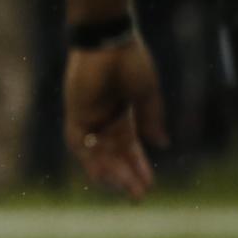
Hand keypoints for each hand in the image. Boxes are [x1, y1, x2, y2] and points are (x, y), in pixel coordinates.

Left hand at [64, 37, 167, 200]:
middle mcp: (103, 119)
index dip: (138, 166)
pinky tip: (100, 174)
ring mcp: (88, 116)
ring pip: (97, 153)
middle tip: (138, 196)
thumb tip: (161, 144)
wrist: (109, 40)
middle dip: (126, 175)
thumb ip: (151, 119)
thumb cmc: (130, 61)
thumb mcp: (146, 94)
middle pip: (113, 155)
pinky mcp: (75, 112)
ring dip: (109, 172)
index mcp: (122, 114)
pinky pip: (79, 142)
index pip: (129, 148)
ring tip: (123, 189)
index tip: (150, 185)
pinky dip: (88, 158)